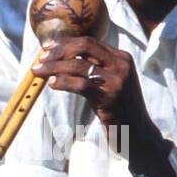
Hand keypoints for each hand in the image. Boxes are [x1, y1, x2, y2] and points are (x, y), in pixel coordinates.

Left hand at [30, 36, 149, 133]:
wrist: (138, 134)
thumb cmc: (119, 110)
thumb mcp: (111, 83)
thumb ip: (96, 69)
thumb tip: (63, 58)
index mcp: (122, 58)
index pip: (89, 42)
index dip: (65, 43)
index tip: (47, 48)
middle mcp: (121, 65)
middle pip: (84, 47)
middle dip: (59, 50)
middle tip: (41, 58)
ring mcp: (117, 81)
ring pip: (78, 65)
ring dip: (53, 66)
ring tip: (38, 71)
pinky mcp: (110, 98)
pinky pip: (80, 84)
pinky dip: (62, 82)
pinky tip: (52, 84)